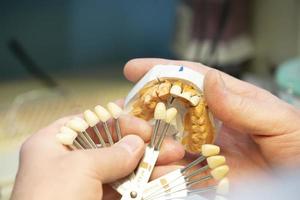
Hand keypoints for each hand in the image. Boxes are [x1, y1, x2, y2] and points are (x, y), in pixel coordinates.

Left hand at [11, 114, 184, 199]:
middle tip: (170, 146)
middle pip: (112, 145)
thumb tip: (137, 143)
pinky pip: (124, 189)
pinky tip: (163, 179)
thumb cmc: (53, 198)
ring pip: (123, 169)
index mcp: (53, 144)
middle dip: (143, 145)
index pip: (90, 122)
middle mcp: (68, 161)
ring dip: (150, 166)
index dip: (119, 121)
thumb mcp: (81, 167)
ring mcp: (84, 184)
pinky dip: (144, 185)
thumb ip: (113, 153)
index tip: (145, 128)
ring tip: (176, 164)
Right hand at [124, 58, 299, 179]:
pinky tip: (154, 167)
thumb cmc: (299, 148)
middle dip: (145, 106)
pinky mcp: (203, 174)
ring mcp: (205, 148)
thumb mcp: (279, 121)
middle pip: (171, 108)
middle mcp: (211, 122)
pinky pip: (176, 169)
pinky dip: (161, 168)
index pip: (192, 80)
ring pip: (167, 138)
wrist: (298, 185)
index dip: (163, 71)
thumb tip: (210, 82)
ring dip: (148, 138)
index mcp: (229, 101)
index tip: (133, 68)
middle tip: (124, 108)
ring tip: (136, 140)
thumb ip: (244, 104)